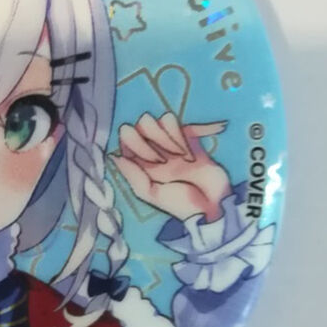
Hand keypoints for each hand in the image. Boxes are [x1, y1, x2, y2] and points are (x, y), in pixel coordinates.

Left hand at [109, 112, 232, 222]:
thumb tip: (114, 156)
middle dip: (150, 138)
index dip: (131, 142)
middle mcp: (154, 150)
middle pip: (142, 124)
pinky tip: (188, 151)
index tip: (142, 157)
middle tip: (161, 160)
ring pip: (160, 120)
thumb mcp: (151, 193)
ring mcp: (171, 144)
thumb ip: (132, 174)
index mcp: (141, 163)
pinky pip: (180, 124)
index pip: (126, 139)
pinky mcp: (190, 140)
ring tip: (179, 155)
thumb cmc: (180, 204)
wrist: (212, 206)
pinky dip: (180, 133)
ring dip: (167, 136)